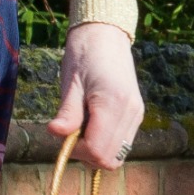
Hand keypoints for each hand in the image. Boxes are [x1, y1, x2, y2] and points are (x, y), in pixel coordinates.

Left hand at [46, 20, 141, 168]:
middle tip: (72, 133)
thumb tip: (55, 133)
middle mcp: (131, 113)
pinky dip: (106, 142)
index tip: (65, 135)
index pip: (98, 150)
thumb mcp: (71, 83)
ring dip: (97, 150)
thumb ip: (68, 112)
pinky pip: (122, 143)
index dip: (78, 152)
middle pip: (111, 159)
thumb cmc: (83, 56)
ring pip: (118, 155)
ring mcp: (137, 114)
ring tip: (83, 127)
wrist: (105, 35)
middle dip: (88, 154)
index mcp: (113, 104)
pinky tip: (94, 124)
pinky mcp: (137, 114)